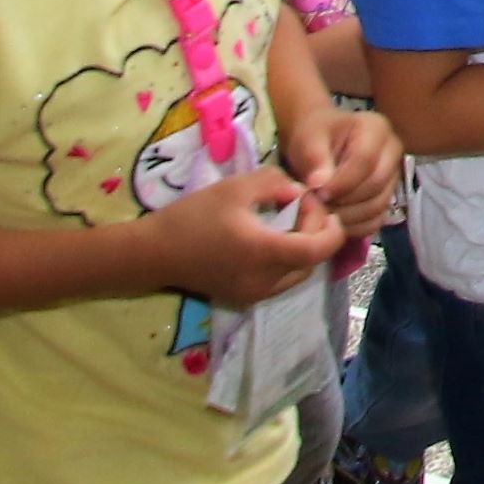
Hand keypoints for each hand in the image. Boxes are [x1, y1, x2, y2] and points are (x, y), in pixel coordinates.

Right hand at [140, 165, 342, 307]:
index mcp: (263, 253)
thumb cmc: (192, 216)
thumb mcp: (235, 188)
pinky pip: (280, 281)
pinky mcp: (244, 298)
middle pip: (312, 261)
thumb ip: (275, 184)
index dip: (330, 228)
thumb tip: (300, 194)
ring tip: (285, 221)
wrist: (153, 253)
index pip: (317, 250)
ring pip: (298, 274)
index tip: (316, 204)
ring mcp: (254, 294)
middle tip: (299, 207)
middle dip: (316, 232)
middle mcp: (263, 281)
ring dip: (303, 248)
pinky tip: (270, 238)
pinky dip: (286, 260)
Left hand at [286, 103, 402, 236]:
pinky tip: (333, 220)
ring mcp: (393, 177)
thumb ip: (315, 159)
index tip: (317, 193)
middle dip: (343, 200)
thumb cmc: (314, 138)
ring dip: (347, 216)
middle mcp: (392, 151)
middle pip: (375, 184)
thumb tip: (319, 184)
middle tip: (317, 206)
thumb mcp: (308, 140)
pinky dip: (353, 227)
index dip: (341, 181)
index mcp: (376, 128)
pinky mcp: (387, 198)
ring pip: (377, 205)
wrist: (318, 146)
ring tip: (322, 213)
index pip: (366, 160)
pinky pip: (375, 220)